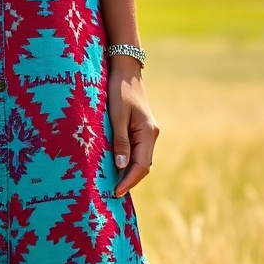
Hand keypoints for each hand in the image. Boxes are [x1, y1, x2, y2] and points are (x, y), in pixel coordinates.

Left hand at [108, 57, 158, 197]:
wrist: (125, 68)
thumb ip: (120, 141)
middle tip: (112, 194)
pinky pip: (136, 151)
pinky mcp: (140, 129)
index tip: (115, 192)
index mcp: (148, 133)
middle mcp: (151, 135)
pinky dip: (128, 162)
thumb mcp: (116, 116)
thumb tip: (121, 166)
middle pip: (143, 165)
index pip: (141, 165)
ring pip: (140, 159)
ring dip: (129, 173)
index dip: (129, 181)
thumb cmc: (119, 89)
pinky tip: (116, 168)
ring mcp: (147, 132)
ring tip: (113, 185)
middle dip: (129, 181)